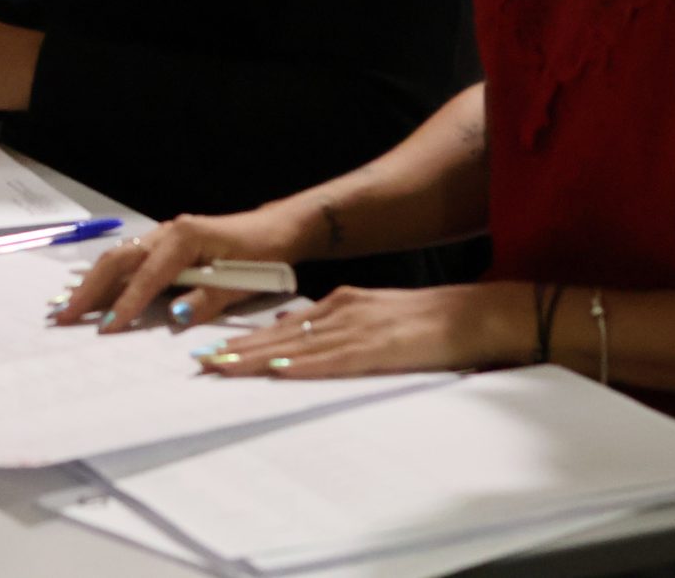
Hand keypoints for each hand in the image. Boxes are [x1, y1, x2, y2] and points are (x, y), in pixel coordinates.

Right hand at [56, 209, 307, 331]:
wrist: (275, 231)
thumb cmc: (262, 255)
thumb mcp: (242, 282)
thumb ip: (208, 299)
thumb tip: (175, 316)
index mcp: (184, 237)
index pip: (148, 275)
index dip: (127, 303)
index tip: (105, 328)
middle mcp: (166, 232)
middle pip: (118, 260)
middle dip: (89, 289)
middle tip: (63, 317)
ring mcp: (161, 236)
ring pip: (117, 259)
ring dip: (91, 284)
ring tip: (64, 308)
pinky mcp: (162, 246)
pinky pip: (127, 261)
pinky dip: (105, 278)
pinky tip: (89, 294)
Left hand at [195, 282, 525, 378]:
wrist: (474, 314)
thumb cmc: (428, 322)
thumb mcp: (374, 318)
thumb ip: (336, 329)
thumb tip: (295, 343)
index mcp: (342, 304)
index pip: (282, 325)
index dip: (245, 339)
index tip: (213, 349)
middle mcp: (343, 311)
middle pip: (279, 334)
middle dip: (237, 349)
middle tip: (200, 360)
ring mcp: (360, 328)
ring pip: (296, 346)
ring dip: (256, 358)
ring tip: (222, 367)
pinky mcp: (379, 347)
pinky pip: (334, 359)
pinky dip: (304, 365)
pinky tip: (278, 369)